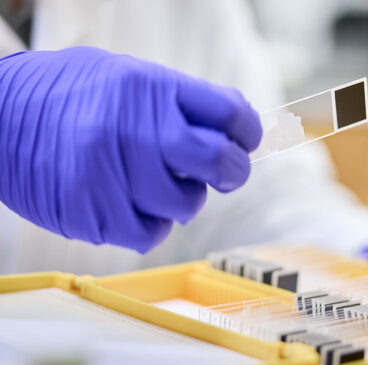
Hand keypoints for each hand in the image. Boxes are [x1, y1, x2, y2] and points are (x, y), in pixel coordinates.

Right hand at [0, 47, 260, 251]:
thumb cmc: (68, 95)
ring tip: (153, 182)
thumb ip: (178, 104)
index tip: (245, 140)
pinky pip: (151, 233)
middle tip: (223, 172)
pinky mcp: (92, 214)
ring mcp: (112, 175)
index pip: (229, 112)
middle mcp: (134, 130)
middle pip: (219, 162)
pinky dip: (150, 223)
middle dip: (232, 171)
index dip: (247, 130)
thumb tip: (229, 132)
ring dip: (182, 198)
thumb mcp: (126, 77)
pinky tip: (130, 204)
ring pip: (187, 206)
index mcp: (148, 88)